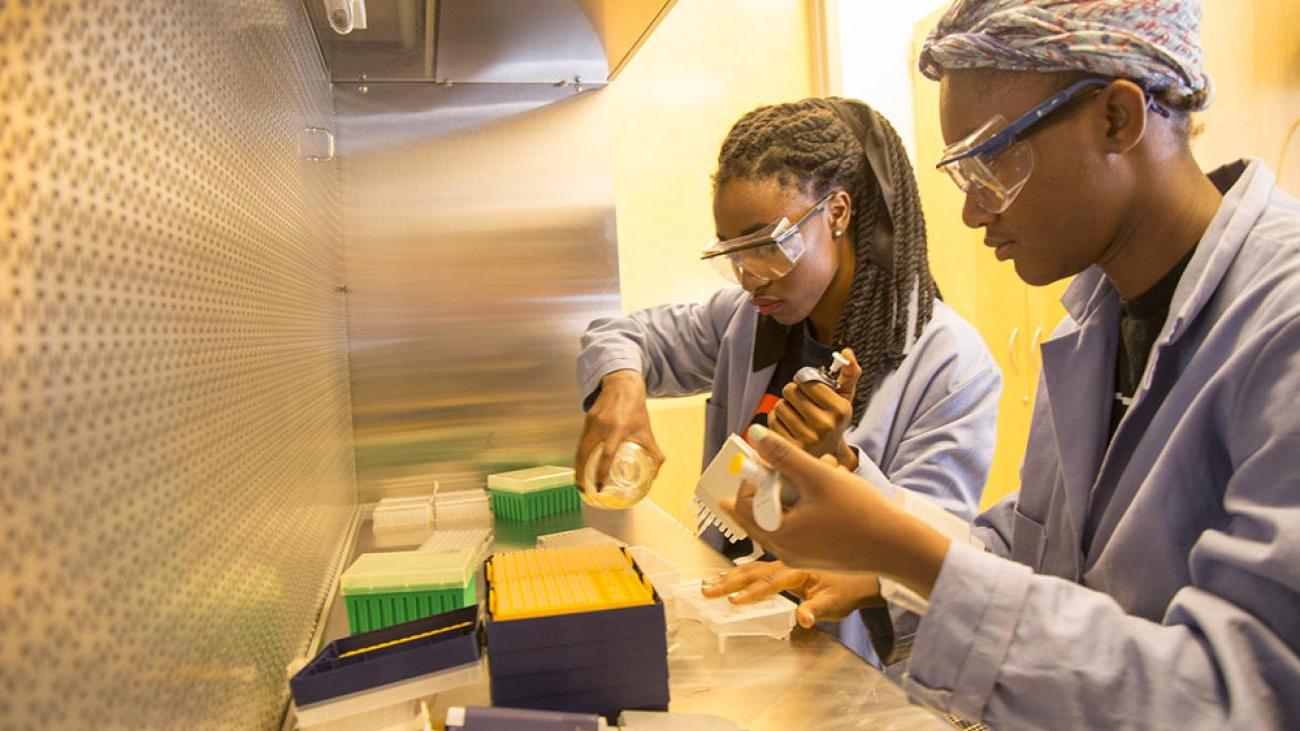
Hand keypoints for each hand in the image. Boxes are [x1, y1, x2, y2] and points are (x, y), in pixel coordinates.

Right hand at [575, 370, 664, 490]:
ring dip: (578, 465)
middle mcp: (602, 425)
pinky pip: (581, 440)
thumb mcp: (647, 431)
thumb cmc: (636, 409)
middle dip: (581, 473)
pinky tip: (582, 464)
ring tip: (580, 481)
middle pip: (584, 453)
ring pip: (580, 448)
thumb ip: (654, 454)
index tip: (599, 486)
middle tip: (583, 489)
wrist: (623, 385)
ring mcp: (592, 421)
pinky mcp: (586, 418)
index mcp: (618, 429)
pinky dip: (580, 454)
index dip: (601, 472)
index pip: (606, 455)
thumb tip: (654, 476)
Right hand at [700, 560, 882, 628]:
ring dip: (730, 576)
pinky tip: (727, 575)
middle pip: (753, 572)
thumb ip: (817, 610)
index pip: (769, 583)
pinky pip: (756, 568)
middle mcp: (787, 563)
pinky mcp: (782, 566)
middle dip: (729, 582)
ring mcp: (783, 563)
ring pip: (751, 567)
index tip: (733, 602)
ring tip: (709, 583)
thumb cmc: (848, 589)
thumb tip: (803, 619)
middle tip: (707, 591)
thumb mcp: (836, 603)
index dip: (751, 593)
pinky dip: (739, 572)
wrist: (860, 576)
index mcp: (798, 571)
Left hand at [722, 424, 949, 598]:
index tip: (772, 458)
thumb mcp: (818, 477)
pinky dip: (809, 504)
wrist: (899, 548)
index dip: (754, 477)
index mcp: (778, 537)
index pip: (743, 504)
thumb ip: (784, 455)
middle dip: (780, 482)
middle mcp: (784, 552)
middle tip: (802, 463)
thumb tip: (754, 433)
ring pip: (785, 514)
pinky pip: (801, 525)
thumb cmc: (861, 513)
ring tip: (828, 468)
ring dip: (798, 489)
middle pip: (763, 510)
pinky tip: (834, 485)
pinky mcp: (817, 556)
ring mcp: (800, 556)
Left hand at [769, 349, 862, 467]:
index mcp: (840, 410)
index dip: (805, 381)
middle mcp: (825, 426)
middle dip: (794, 393)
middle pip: (790, 390)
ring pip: (779, 405)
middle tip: (803, 403)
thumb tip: (846, 352)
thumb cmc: (833, 421)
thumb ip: (849, 373)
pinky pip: (772, 420)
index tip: (810, 389)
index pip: (807, 380)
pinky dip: (777, 420)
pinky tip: (789, 426)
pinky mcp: (790, 448)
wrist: (827, 454)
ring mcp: (807, 439)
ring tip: (797, 416)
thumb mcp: (845, 397)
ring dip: (785, 407)